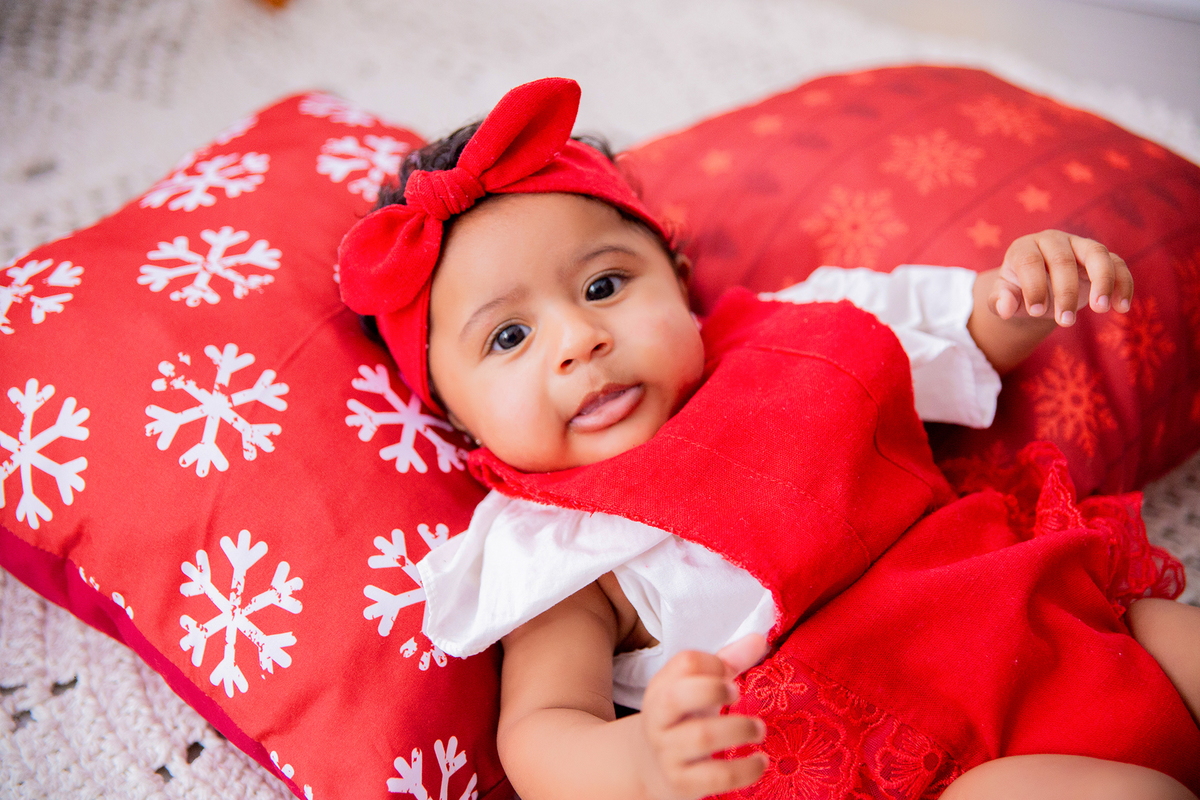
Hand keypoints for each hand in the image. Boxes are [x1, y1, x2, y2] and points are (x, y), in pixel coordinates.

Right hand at [637, 634, 769, 799]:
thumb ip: (727, 663)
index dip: (714, 663)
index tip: (730, 673)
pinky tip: (761, 762)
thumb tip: (760, 638)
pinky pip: (714, 778)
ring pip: (700, 738)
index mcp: (663, 687)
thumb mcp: (696, 689)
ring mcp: (668, 752)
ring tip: (759, 729)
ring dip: (738, 729)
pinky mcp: (682, 783)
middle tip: (738, 693)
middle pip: (677, 697)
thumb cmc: (684, 718)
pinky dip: (744, 770)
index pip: (685, 663)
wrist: (650, 767)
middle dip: (713, 691)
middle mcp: (659, 718)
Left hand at [990, 230, 1132, 325]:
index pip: (1030, 262)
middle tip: (1064, 321)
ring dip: (1102, 281)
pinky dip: (1123, 283)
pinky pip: (1118, 264)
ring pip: (1096, 254)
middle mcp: (1053, 241)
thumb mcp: (1004, 297)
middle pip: (1062, 259)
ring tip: (1100, 309)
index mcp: (1024, 248)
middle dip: (1065, 292)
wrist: (1039, 289)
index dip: (1033, 287)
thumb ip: (1000, 301)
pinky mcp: (1101, 257)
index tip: (1035, 313)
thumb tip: (1004, 308)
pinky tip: (1121, 307)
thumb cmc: (1019, 292)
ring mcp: (1080, 245)